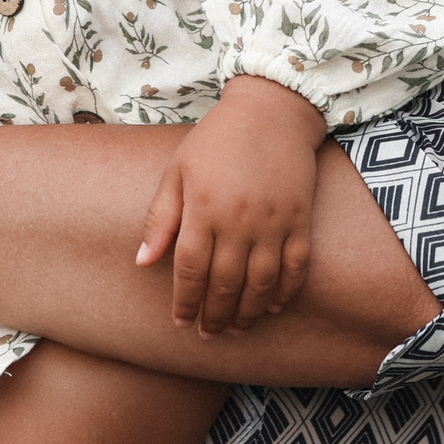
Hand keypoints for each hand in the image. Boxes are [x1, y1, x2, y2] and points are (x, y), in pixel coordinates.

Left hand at [135, 78, 326, 335]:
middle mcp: (239, 221)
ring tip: (236, 329)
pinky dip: (285, 292)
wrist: (273, 110)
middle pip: (225, 283)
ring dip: (247, 313)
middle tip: (208, 333)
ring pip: (260, 283)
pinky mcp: (301, 220)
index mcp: (203, 208)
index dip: (185, 301)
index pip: (190, 269)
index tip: (181, 322)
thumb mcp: (178, 171)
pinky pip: (296, 267)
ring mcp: (274, 222)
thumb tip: (142, 263)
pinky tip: (272, 307)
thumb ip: (160, 219)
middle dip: (214, 315)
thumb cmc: (217, 140)